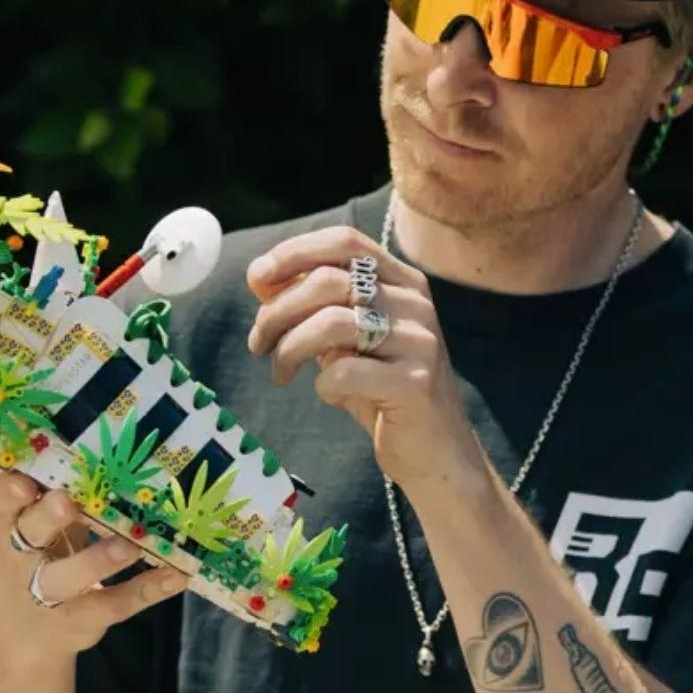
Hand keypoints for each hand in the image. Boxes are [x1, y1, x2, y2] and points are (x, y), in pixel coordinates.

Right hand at [0, 472, 185, 690]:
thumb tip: (113, 450)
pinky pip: (114, 603)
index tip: (25, 480)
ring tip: (130, 546)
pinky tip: (176, 575)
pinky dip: (147, 588)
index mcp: (12, 526)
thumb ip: (58, 498)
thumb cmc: (36, 560)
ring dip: (98, 560)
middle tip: (67, 503)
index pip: (2, 501)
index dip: (10, 491)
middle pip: (31, 534)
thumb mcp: (36, 530)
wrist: (19, 640)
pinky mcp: (80, 619)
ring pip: (69, 577)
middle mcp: (23, 559)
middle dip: (48, 518)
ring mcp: (50, 594)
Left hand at [245, 225, 485, 493]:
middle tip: (259, 343)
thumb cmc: (381, 389)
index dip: (295, 252)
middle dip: (277, 311)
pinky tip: (328, 394)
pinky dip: (322, 384)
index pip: (344, 241)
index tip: (258, 277)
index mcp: (402, 281)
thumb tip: (259, 277)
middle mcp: (415, 303)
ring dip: (290, 348)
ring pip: (331, 323)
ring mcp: (419, 341)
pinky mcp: (415, 383)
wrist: (435, 451)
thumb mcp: (344, 340)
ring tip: (280, 372)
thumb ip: (310, 305)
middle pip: (329, 281)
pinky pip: (346, 371)